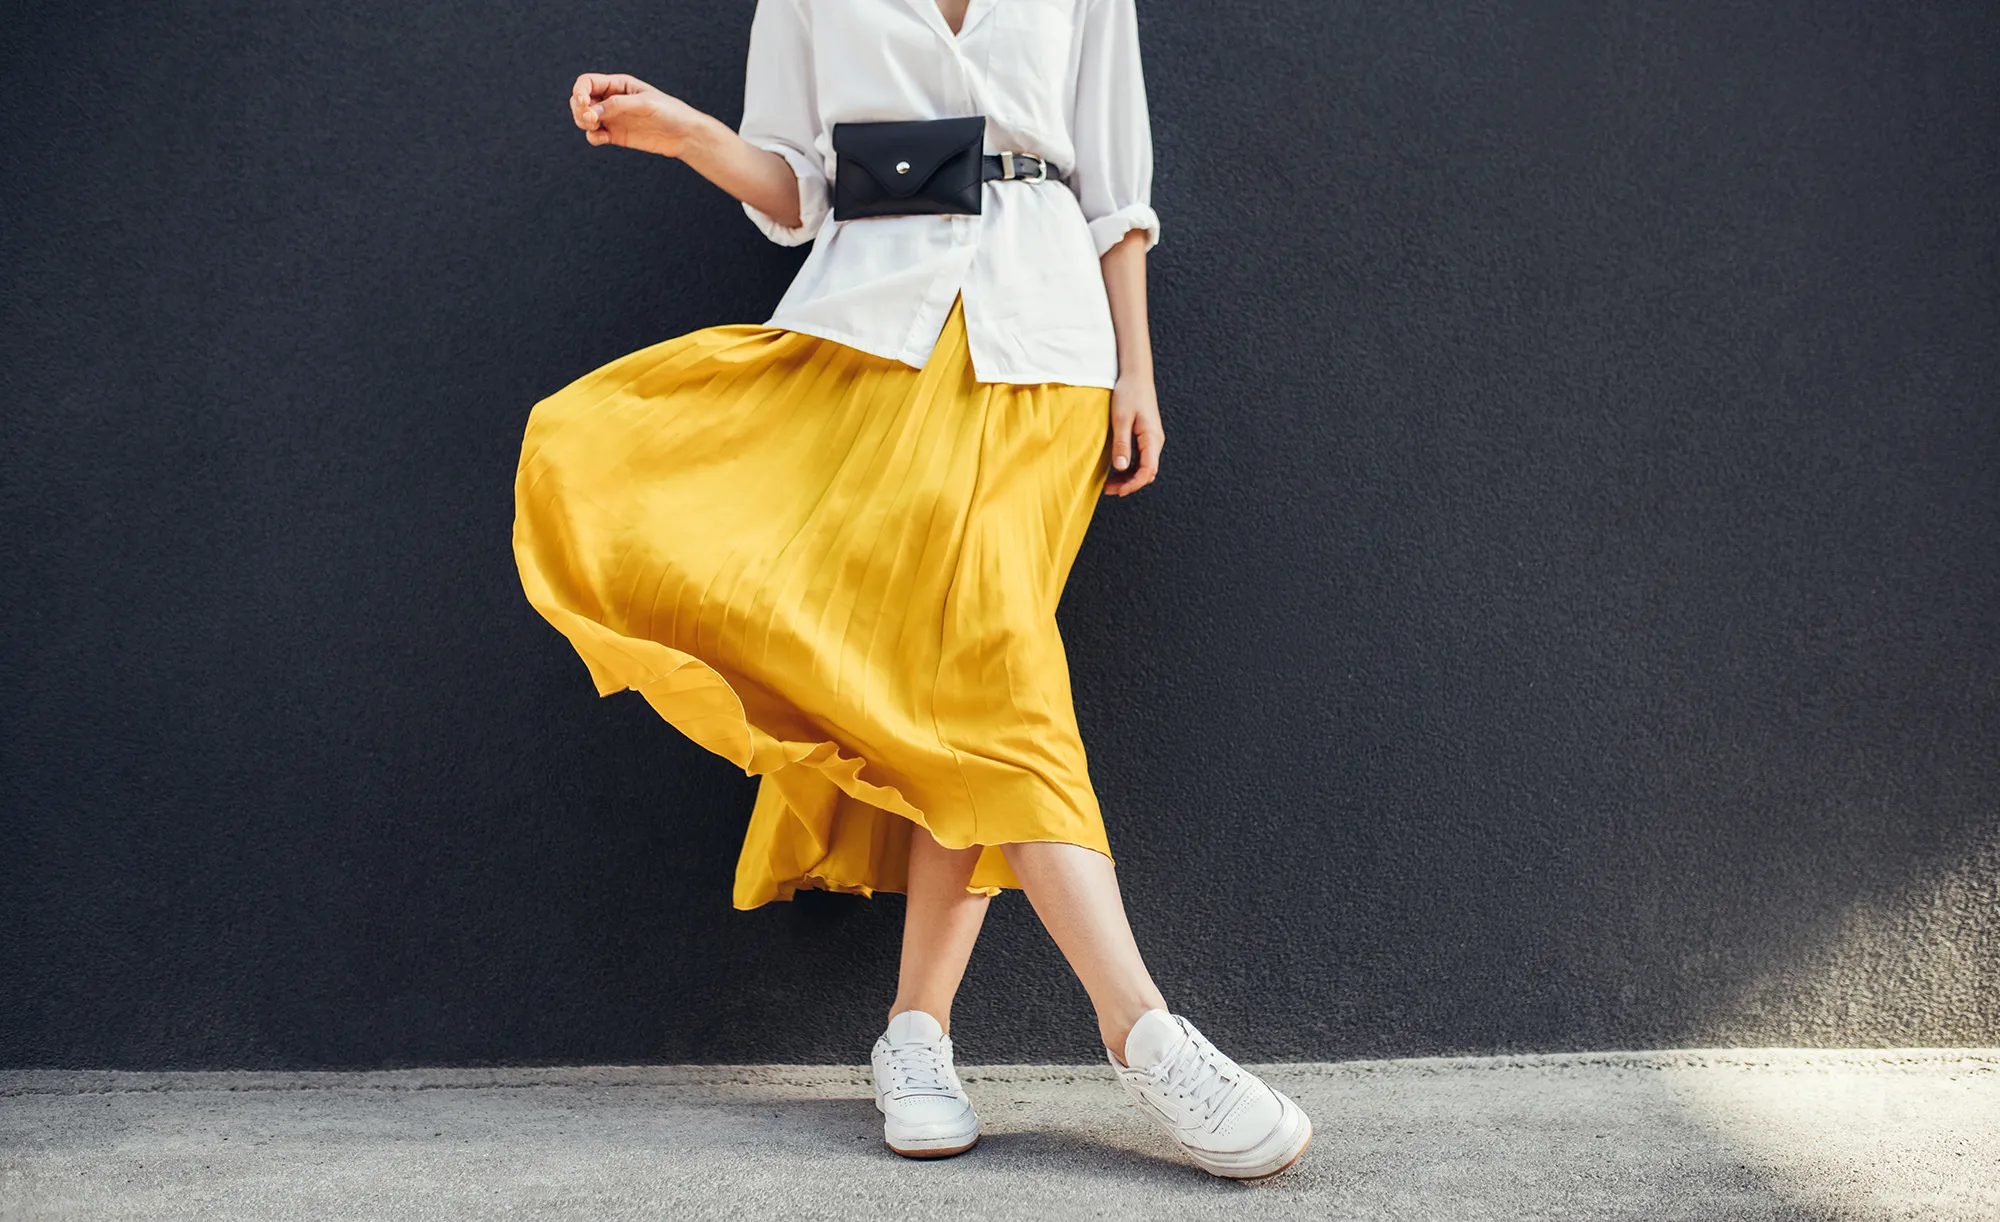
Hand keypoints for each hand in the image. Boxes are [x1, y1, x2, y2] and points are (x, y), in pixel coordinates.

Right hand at [569, 73, 711, 158]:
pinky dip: (593, 137)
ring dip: (583, 123)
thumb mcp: (644, 103)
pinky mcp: (616, 135)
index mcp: (618, 85)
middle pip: (580, 100)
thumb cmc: (669, 112)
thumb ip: (617, 105)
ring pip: (584, 118)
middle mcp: (612, 99)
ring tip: (596, 128)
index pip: (587, 82)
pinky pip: (595, 135)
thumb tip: (591, 112)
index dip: (579, 91)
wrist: (684, 135)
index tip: (583, 104)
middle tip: (590, 119)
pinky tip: (604, 138)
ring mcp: (613, 118)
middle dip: (579, 109)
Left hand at [1103, 372, 1162, 495]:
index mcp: (1152, 438)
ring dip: (1128, 477)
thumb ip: (1122, 444)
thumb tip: (1121, 467)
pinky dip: (1129, 468)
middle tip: (1108, 490)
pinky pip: (1140, 458)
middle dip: (1129, 484)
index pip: (1147, 470)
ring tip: (1109, 483)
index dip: (1133, 484)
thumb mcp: (1121, 419)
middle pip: (1147, 472)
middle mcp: (1155, 441)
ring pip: (1143, 467)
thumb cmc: (1129, 393)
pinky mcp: (1145, 436)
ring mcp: (1151, 439)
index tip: (1117, 491)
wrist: (1135, 375)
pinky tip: (1116, 470)